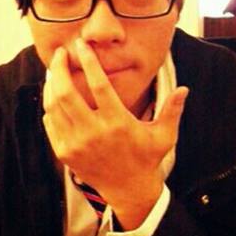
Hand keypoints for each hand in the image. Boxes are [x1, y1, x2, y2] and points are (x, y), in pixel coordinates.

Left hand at [42, 39, 188, 229]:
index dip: (88, 61)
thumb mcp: (165, 135)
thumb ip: (172, 110)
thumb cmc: (147, 158)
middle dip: (59, 68)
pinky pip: (50, 123)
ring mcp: (76, 144)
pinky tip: (54, 95)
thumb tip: (185, 89)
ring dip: (51, 84)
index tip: (81, 45)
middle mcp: (93, 133)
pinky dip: (49, 106)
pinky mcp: (64, 153)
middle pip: (66, 93)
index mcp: (118, 123)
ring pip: (53, 107)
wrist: (129, 190)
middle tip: (59, 53)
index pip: (98, 85)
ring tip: (54, 70)